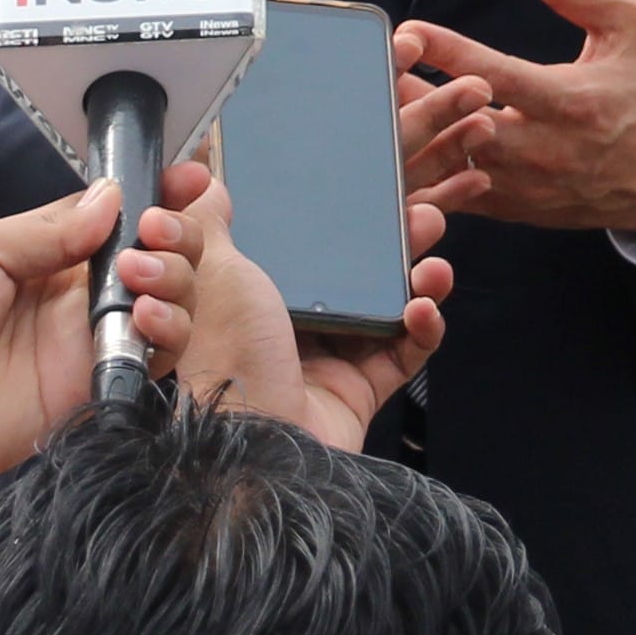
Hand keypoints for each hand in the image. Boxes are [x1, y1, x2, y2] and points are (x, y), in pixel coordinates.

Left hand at [0, 166, 231, 491]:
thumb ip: (49, 230)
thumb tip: (113, 198)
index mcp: (47, 254)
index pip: (118, 220)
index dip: (157, 197)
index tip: (186, 178)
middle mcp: (77, 296)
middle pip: (157, 258)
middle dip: (175, 235)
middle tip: (155, 230)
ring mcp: (87, 343)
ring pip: (170, 306)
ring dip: (175, 279)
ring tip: (141, 274)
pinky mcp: (93, 389)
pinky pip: (151, 360)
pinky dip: (166, 331)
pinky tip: (145, 316)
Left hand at [169, 174, 456, 451]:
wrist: (255, 450)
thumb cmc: (230, 360)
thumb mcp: (212, 269)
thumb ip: (208, 225)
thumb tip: (201, 186)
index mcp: (247, 293)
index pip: (294, 242)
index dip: (327, 214)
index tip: (356, 184)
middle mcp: (286, 323)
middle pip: (348, 270)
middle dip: (388, 238)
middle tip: (417, 210)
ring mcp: (325, 358)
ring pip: (383, 305)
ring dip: (415, 278)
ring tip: (434, 258)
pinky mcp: (358, 390)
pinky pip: (402, 352)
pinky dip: (422, 328)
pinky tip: (424, 308)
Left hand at [393, 0, 635, 236]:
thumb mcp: (629, 26)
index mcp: (573, 101)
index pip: (498, 76)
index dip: (448, 53)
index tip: (408, 32)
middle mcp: (547, 150)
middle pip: (463, 127)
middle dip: (416, 99)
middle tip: (372, 72)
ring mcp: (529, 187)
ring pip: (454, 167)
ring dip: (415, 136)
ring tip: (373, 106)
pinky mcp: (518, 211)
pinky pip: (460, 199)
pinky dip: (427, 176)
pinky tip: (395, 147)